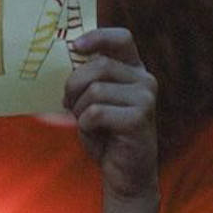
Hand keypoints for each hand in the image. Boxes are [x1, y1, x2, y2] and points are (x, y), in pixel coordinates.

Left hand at [62, 27, 158, 204]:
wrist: (126, 174)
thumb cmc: (106, 138)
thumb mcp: (93, 103)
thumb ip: (87, 81)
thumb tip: (66, 59)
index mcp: (134, 71)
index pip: (121, 38)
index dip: (97, 37)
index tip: (74, 46)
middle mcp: (144, 79)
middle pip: (98, 66)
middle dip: (73, 86)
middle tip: (69, 105)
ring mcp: (145, 97)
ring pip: (94, 90)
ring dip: (79, 110)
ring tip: (87, 124)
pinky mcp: (139, 118)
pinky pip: (95, 112)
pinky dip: (86, 126)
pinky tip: (95, 135)